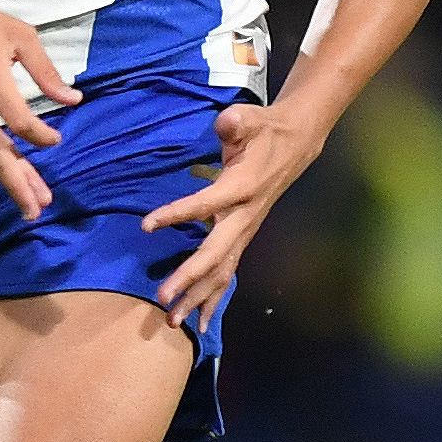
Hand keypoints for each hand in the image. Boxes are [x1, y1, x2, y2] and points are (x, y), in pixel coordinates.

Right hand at [0, 0, 76, 217]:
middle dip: (18, 184)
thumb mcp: (19, 35)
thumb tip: (73, 100)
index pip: (20, 123)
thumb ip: (45, 71)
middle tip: (37, 209)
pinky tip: (2, 172)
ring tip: (27, 203)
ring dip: (5, 180)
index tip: (55, 141)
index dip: (40, 137)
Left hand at [144, 102, 318, 326]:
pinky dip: (213, 299)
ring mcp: (245, 232)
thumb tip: (227, 123)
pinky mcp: (242, 238)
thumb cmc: (265, 131)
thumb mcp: (250, 119)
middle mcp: (244, 217)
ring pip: (222, 273)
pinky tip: (200, 322)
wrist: (296, 145)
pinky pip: (227, 274)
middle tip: (162, 297)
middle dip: (189, 278)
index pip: (205, 205)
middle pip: (216, 254)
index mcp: (242, 188)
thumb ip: (236, 123)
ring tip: (174, 321)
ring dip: (198, 298)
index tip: (146, 225)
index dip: (177, 214)